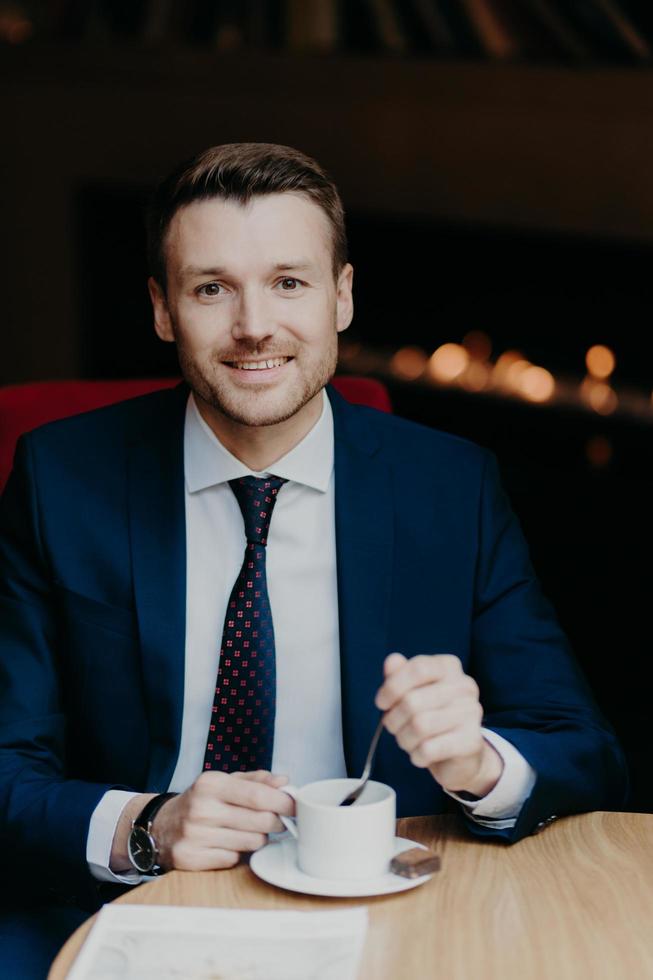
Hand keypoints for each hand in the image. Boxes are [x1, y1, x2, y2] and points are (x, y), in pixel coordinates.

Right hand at [111, 770, 293, 872]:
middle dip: (275, 822)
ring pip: (252, 843)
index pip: (258, 796)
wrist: (160, 826)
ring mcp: (195, 836)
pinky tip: (226, 845)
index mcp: (211, 784)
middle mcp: (201, 809)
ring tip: (246, 831)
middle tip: (275, 820)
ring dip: (257, 839)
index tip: (295, 806)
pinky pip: (234, 860)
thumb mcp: (223, 782)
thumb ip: (255, 780)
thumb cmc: (200, 802)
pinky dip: (237, 854)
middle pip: (260, 822)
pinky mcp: (191, 859)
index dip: (283, 802)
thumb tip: (284, 781)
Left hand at [375, 653, 502, 797]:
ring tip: (407, 741)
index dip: (393, 686)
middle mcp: (464, 686)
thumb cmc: (431, 716)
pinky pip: (429, 748)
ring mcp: (471, 713)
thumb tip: (392, 661)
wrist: (460, 753)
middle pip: (413, 700)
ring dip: (404, 738)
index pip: (418, 668)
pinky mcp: (472, 741)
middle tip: (394, 727)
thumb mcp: (412, 692)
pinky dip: (417, 755)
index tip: (381, 703)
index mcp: (449, 667)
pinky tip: (420, 754)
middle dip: (393, 719)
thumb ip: (399, 675)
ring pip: (419, 726)